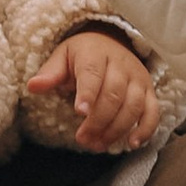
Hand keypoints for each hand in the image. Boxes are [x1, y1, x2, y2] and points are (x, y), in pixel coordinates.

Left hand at [32, 30, 161, 152]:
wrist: (111, 41)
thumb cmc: (82, 55)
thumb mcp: (62, 57)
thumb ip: (50, 74)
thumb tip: (33, 86)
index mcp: (95, 54)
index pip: (93, 74)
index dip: (88, 93)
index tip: (80, 112)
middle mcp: (121, 65)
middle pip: (114, 94)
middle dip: (98, 120)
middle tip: (82, 139)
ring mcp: (138, 78)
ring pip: (133, 105)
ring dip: (117, 129)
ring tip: (98, 145)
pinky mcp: (149, 91)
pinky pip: (153, 111)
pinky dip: (146, 129)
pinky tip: (132, 144)